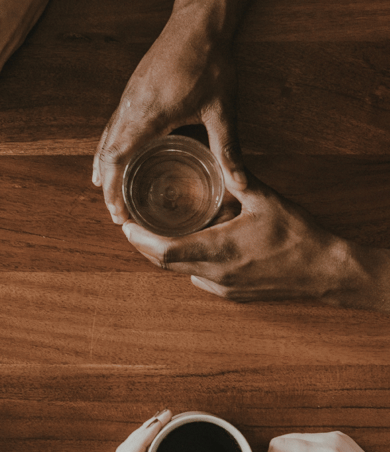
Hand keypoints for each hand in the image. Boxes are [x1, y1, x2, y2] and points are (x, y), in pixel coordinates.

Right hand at [93, 6, 245, 223]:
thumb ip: (228, 148)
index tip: (117, 213)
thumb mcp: (222, 108)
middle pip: (107, 154)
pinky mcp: (132, 91)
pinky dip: (109, 149)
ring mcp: (128, 98)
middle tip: (116, 214)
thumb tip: (242, 183)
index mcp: (149, 115)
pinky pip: (113, 126)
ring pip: (106, 140)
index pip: (119, 159)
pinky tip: (115, 157)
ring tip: (109, 193)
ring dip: (105, 168)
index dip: (114, 190)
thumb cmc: (211, 61)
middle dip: (108, 187)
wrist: (199, 20)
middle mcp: (131, 108)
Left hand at [122, 169, 353, 304]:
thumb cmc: (298, 236)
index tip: (127, 227)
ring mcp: (223, 287)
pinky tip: (192, 248)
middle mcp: (215, 274)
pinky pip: (199, 279)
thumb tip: (222, 156)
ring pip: (181, 273)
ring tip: (154, 234)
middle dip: (145, 246)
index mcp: (219, 250)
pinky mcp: (232, 294)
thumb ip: (240, 179)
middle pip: (165, 264)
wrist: (325, 272)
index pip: (166, 251)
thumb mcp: (267, 199)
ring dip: (165, 256)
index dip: (141, 240)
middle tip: (132, 227)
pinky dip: (187, 264)